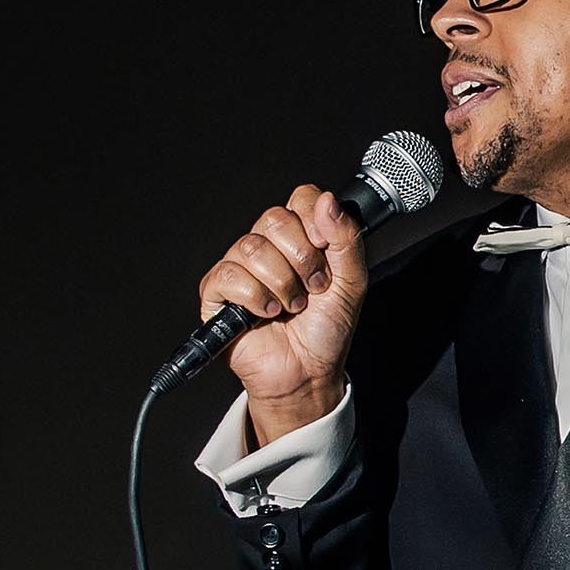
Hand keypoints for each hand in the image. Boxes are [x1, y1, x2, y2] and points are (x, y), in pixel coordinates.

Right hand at [197, 185, 366, 443]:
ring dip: (282, 283)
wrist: (308, 371)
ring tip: (292, 306)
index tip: (325, 248)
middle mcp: (269, 246)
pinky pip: (229, 275)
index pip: (301, 197)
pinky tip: (267, 313)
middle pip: (274, 218)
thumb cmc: (327, 329)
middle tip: (313, 286)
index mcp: (301, 237)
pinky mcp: (217, 292)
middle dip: (302, 257)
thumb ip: (346, 239)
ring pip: (251, 247)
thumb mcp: (352, 282)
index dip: (313, 218)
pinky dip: (255, 297)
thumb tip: (328, 201)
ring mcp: (240, 267)